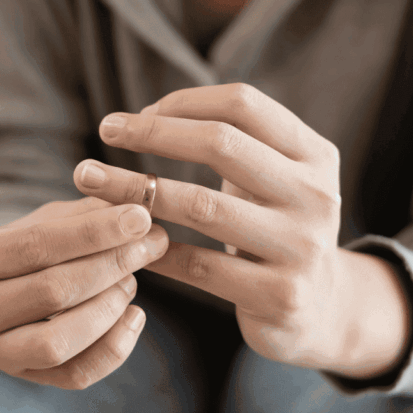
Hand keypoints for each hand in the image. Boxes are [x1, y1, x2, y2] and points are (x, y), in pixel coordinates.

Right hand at [0, 197, 168, 388]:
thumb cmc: (28, 243)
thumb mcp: (47, 217)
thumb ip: (87, 214)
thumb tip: (140, 216)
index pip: (36, 245)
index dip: (94, 232)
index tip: (141, 217)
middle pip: (50, 291)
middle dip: (110, 265)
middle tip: (151, 244)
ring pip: (58, 341)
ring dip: (108, 307)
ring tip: (132, 279)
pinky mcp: (22, 377)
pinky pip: (76, 374)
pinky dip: (115, 347)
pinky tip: (135, 315)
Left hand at [74, 83, 410, 378]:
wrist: (323, 309)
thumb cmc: (274, 225)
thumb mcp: (272, 177)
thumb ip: (231, 141)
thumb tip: (145, 116)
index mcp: (314, 154)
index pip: (243, 104)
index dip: (182, 102)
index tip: (133, 116)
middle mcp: (315, 194)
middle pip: (221, 143)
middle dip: (152, 133)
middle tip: (104, 130)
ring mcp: (301, 246)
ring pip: (201, 205)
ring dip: (134, 188)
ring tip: (89, 180)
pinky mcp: (280, 295)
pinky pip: (198, 266)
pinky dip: (153, 249)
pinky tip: (120, 242)